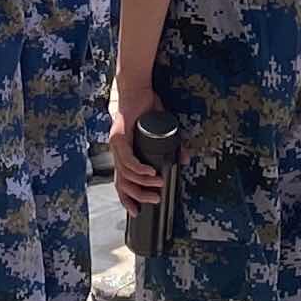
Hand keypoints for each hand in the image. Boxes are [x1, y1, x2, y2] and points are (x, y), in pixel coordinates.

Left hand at [112, 68, 167, 205]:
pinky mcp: (119, 136)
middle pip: (122, 183)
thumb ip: (173, 146)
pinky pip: (128, 159)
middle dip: (138, 196)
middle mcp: (117, 151)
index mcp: (124, 153)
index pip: (121, 182)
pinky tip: (149, 173)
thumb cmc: (146, 108)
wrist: (138, 88)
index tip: (136, 213)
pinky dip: (139, 168)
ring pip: (126, 173)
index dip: (127, 198)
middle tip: (155, 200)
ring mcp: (116, 144)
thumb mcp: (162, 132)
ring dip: (143, 182)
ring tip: (159, 184)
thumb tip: (184, 160)